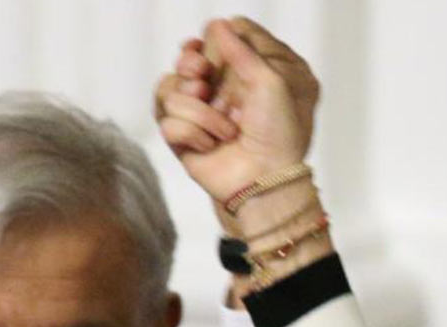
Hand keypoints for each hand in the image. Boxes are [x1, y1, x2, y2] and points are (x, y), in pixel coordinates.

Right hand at [155, 17, 317, 207]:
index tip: (207, 47)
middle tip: (202, 79)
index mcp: (249, 74)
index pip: (220, 40)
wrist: (265, 181)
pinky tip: (211, 146)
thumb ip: (243, 49)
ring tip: (224, 129)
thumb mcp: (272, 81)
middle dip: (190, 67)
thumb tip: (218, 24)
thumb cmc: (279, 134)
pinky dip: (191, 134)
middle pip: (186, 60)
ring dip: (199, 112)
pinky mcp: (183, 138)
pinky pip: (167, 121)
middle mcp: (223, 90)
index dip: (211, 40)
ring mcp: (201, 114)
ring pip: (170, 90)